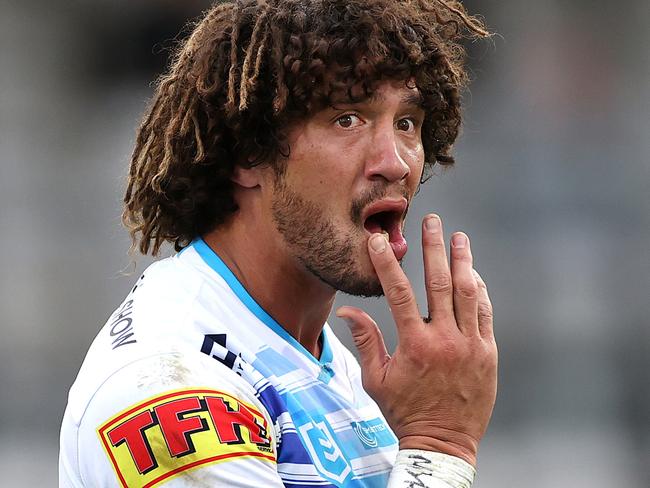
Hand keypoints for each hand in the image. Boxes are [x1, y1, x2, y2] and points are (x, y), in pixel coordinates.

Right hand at [337, 215, 496, 466]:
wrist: (443, 443)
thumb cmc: (404, 412)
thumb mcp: (377, 380)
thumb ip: (366, 341)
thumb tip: (348, 311)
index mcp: (415, 345)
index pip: (399, 293)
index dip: (388, 263)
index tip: (379, 239)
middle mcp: (445, 340)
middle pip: (440, 282)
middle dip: (434, 248)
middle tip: (432, 221)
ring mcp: (471, 345)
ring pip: (469, 293)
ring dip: (463, 261)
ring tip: (459, 237)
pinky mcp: (488, 353)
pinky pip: (485, 314)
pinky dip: (479, 291)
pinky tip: (472, 274)